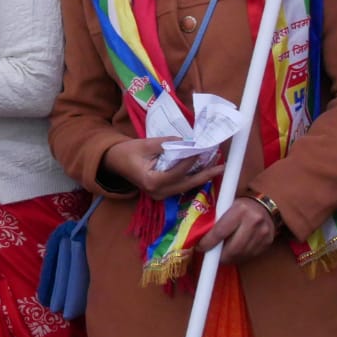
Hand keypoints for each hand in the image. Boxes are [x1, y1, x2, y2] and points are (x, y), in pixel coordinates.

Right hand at [102, 137, 220, 200]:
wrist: (114, 162)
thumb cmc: (127, 152)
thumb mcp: (146, 144)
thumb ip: (167, 143)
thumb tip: (188, 141)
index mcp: (152, 181)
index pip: (178, 172)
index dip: (191, 160)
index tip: (202, 149)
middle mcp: (158, 192)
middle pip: (186, 183)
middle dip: (205, 174)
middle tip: (222, 166)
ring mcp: (160, 195)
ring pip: (186, 186)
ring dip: (201, 176)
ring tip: (217, 167)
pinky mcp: (162, 192)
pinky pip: (181, 185)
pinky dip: (192, 177)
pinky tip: (203, 170)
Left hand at [198, 197, 276, 264]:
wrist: (266, 206)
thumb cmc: (241, 206)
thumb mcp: (228, 205)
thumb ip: (217, 219)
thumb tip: (201, 237)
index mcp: (240, 209)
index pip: (220, 232)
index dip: (208, 243)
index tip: (200, 247)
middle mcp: (253, 221)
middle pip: (232, 249)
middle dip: (218, 256)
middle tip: (210, 256)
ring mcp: (262, 233)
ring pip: (241, 255)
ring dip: (228, 259)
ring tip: (221, 256)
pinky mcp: (267, 242)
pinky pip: (249, 256)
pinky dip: (238, 257)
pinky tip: (233, 253)